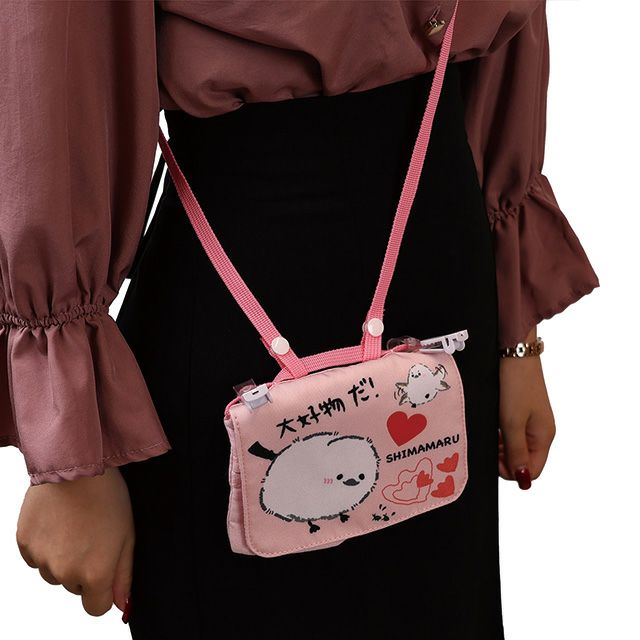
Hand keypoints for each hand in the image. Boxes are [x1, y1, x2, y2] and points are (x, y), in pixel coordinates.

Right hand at [16, 466, 133, 616]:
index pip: (95, 608)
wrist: (77, 467)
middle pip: (75, 587)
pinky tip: (58, 522)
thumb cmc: (108, 496)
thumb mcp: (128, 534)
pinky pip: (36, 558)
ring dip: (63, 558)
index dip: (102, 590)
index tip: (105, 570)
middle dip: (84, 569)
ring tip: (76, 525)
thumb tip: (119, 604)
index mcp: (95, 572)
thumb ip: (123, 574)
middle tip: (93, 535)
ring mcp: (42, 559)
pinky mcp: (25, 544)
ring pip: (54, 573)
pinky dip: (46, 546)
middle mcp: (66, 572)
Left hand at [498, 326, 555, 488]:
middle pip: (524, 460)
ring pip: (515, 446)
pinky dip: (500, 433)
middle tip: (488, 444)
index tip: (493, 460)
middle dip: (504, 459)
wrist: (513, 351)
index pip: (532, 471)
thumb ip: (516, 451)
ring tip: (488, 432)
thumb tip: (522, 480)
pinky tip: (490, 424)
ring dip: (500, 446)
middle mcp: (541, 431)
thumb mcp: (512, 421)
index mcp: (544, 437)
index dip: (512, 472)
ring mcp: (532, 420)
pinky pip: (512, 432)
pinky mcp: (522, 410)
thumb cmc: (515, 384)